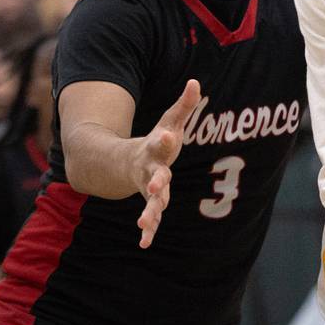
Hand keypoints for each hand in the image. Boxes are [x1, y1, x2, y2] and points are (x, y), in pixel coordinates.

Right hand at [135, 78, 200, 248]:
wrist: (130, 161)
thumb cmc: (159, 140)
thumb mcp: (171, 122)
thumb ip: (184, 105)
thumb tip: (195, 82)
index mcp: (157, 149)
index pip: (163, 142)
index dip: (166, 139)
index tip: (170, 135)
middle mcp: (151, 170)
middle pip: (154, 176)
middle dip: (156, 181)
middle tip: (157, 185)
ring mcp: (149, 188)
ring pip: (150, 201)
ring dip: (148, 212)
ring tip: (143, 224)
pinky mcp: (152, 202)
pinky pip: (150, 218)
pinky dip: (148, 230)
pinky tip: (144, 243)